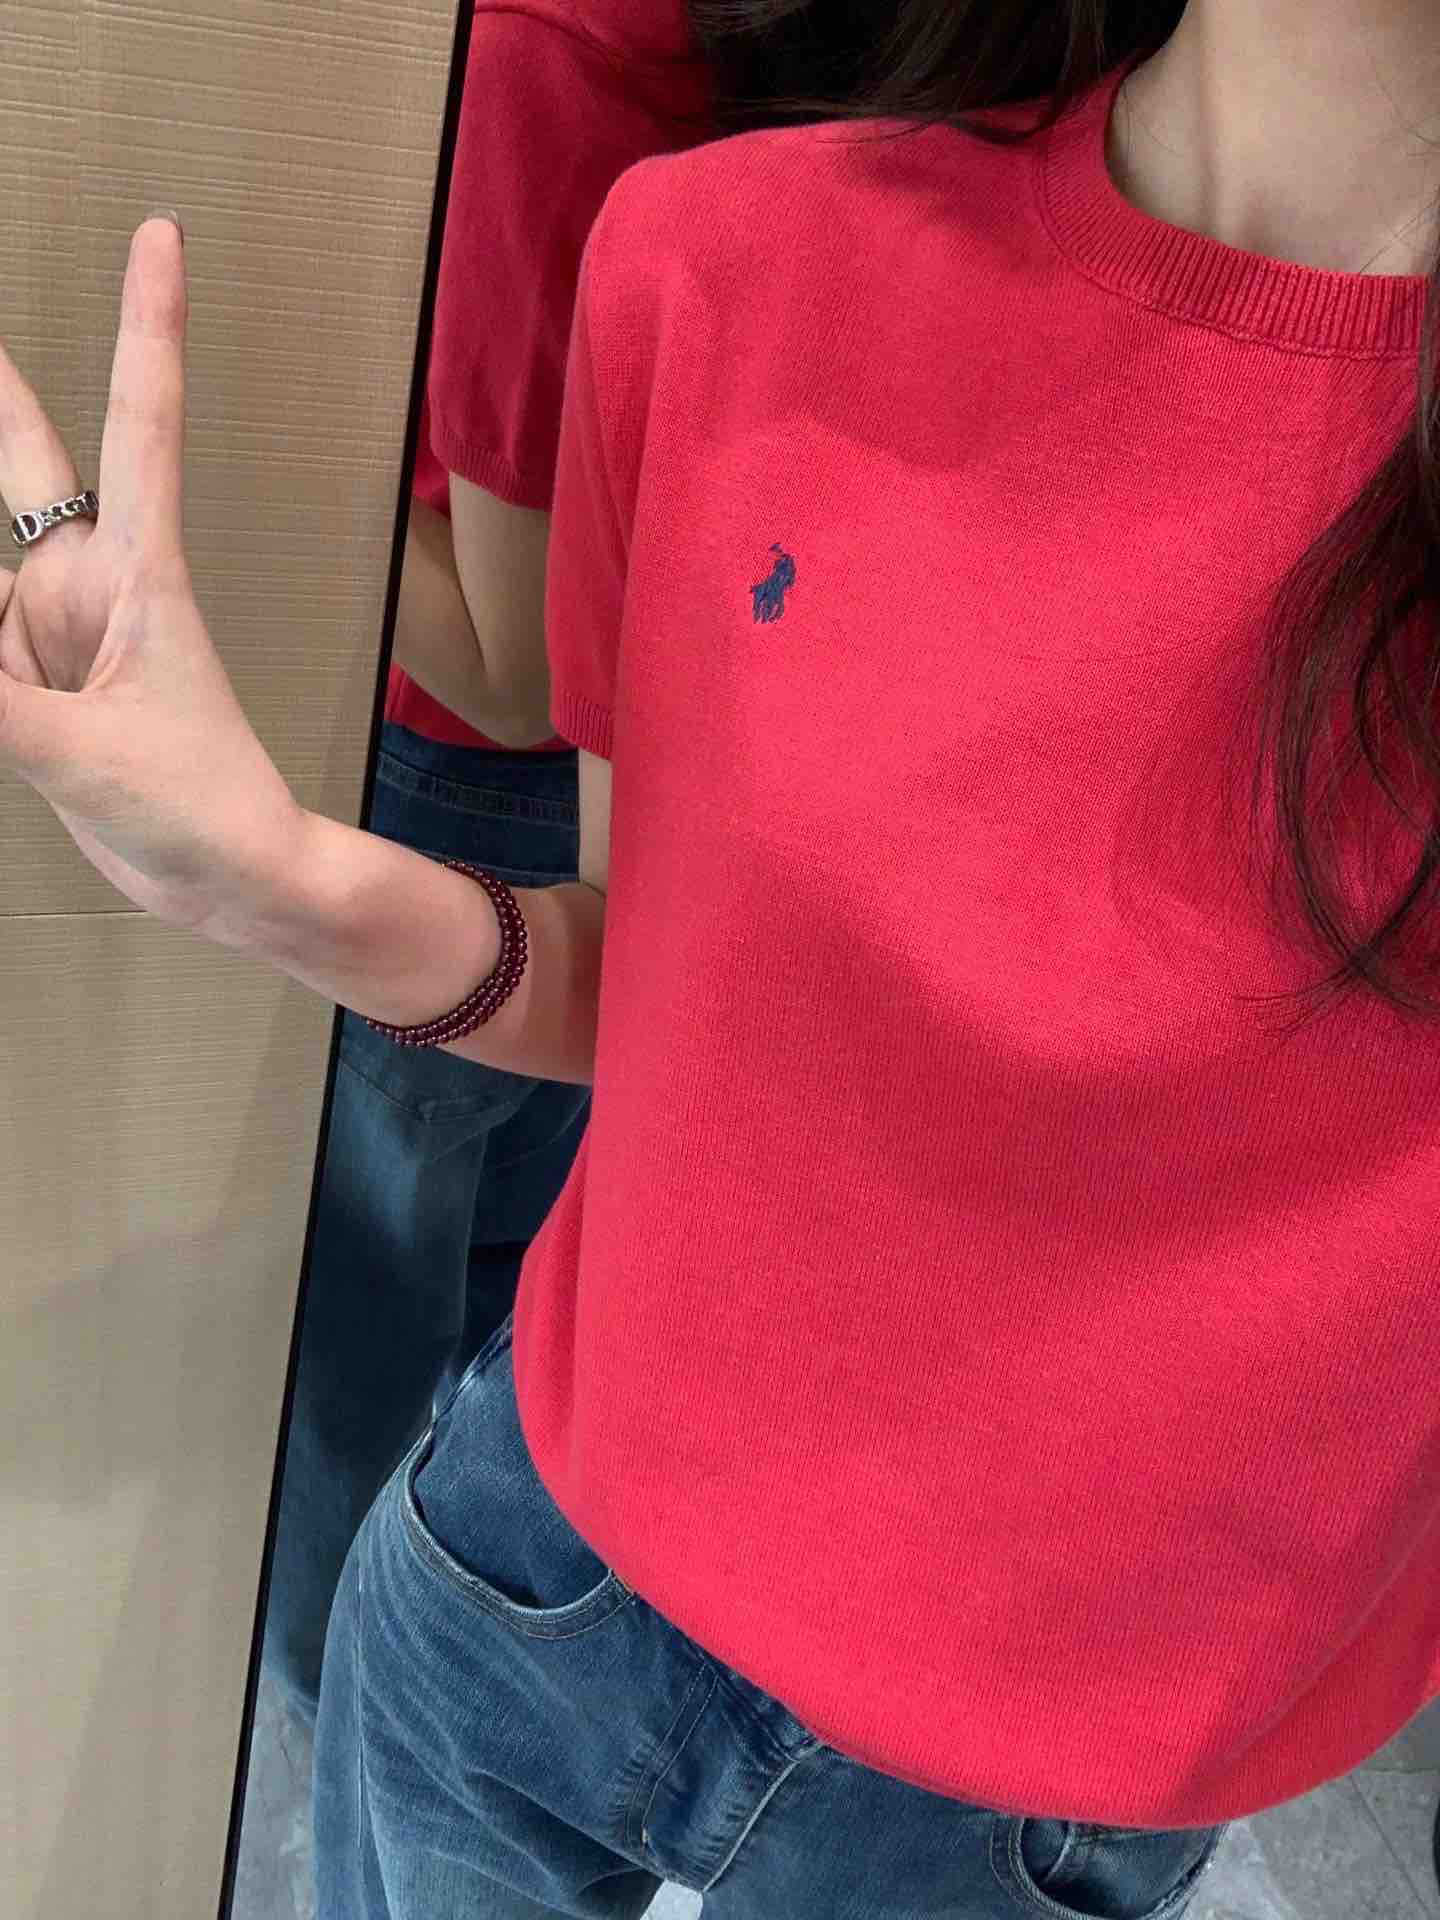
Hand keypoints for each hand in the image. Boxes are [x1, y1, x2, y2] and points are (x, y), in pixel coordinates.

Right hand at [0, 214, 305, 934]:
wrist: (230, 884)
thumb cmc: (205, 809)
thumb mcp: (85, 756)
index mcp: (142, 574)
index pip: (141, 423)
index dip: (146, 326)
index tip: (161, 235)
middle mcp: (94, 587)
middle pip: (22, 467)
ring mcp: (55, 637)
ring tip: (59, 726)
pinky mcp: (30, 689)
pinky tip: (25, 725)